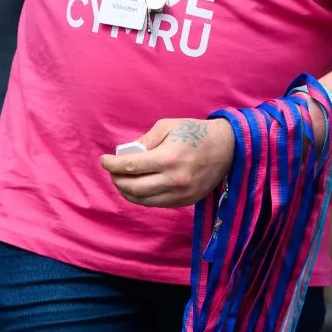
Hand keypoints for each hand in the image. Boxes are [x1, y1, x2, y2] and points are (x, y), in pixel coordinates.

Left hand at [99, 117, 235, 208]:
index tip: (104, 160)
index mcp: (168, 158)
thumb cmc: (195, 132)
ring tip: (121, 181)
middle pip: (134, 188)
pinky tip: (138, 187)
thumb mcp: (168, 127)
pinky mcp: (186, 201)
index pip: (131, 166)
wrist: (227, 148)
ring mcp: (181, 194)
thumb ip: (145, 141)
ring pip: (144, 200)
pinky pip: (157, 203)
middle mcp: (174, 180)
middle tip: (111, 172)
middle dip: (117, 180)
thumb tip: (126, 153)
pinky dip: (143, 197)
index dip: (112, 164)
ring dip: (127, 192)